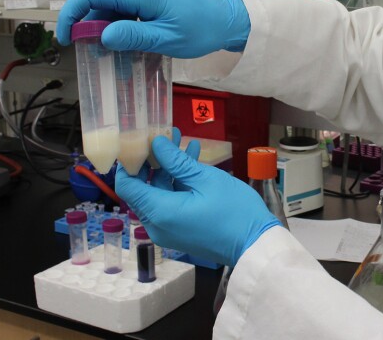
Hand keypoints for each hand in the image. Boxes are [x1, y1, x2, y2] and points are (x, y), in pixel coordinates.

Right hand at [55, 0, 250, 57]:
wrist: (225, 15)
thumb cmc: (201, 28)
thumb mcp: (167, 39)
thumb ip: (133, 37)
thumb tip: (102, 37)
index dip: (71, 15)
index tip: (66, 39)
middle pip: (100, 3)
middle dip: (95, 30)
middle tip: (101, 58)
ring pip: (112, 5)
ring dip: (111, 28)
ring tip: (120, 54)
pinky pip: (125, 3)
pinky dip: (123, 22)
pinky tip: (131, 40)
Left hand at [116, 130, 281, 267]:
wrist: (255, 245)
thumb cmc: (234, 211)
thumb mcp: (206, 179)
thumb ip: (177, 161)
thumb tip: (156, 143)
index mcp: (160, 211)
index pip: (127, 184)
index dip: (129, 161)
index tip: (139, 141)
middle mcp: (157, 223)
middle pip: (142, 188)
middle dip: (152, 160)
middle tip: (165, 136)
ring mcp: (168, 229)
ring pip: (158, 194)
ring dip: (168, 169)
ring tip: (183, 142)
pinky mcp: (180, 231)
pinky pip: (170, 204)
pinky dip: (177, 184)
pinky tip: (192, 161)